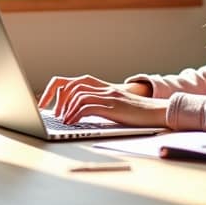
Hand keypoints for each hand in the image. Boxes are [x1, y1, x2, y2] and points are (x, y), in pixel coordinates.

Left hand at [39, 75, 166, 126]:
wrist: (157, 112)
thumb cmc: (136, 113)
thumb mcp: (114, 107)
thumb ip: (99, 106)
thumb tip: (78, 115)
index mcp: (103, 87)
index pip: (74, 81)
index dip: (57, 90)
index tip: (47, 104)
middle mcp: (104, 88)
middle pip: (72, 85)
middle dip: (56, 98)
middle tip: (51, 113)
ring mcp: (109, 96)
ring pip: (78, 94)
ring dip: (66, 108)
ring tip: (62, 120)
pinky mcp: (113, 106)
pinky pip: (88, 106)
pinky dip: (76, 114)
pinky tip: (72, 123)